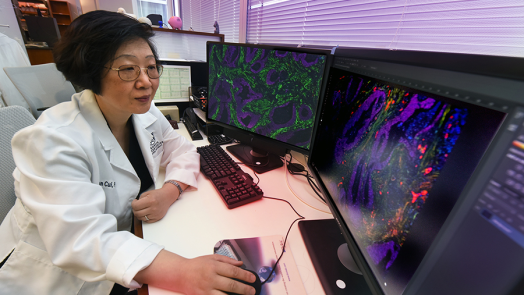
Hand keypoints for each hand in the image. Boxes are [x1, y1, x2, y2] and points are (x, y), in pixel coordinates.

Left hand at [132, 186, 178, 222]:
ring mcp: (155, 214)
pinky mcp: (157, 218)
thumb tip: (135, 205)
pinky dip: (144, 217)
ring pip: (141, 218)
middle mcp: (153, 208)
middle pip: (137, 213)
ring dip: (139, 214)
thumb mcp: (147, 193)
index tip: (135, 202)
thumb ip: (140, 199)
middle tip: (137, 206)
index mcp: (150, 200)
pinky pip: (146, 221)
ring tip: (141, 209)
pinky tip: (146, 212)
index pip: (135, 206)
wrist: (167, 197)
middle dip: (135, 209)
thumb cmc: (158, 194)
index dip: (133, 204)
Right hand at [135, 251, 256, 294]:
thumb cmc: (196, 265)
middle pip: (231, 284)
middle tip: (252, 290)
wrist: (180, 274)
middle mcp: (211, 278)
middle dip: (244, 288)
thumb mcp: (212, 257)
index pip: (233, 271)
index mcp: (214, 266)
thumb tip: (241, 263)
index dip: (245, 275)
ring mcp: (207, 289)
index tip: (252, 278)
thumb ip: (227, 260)